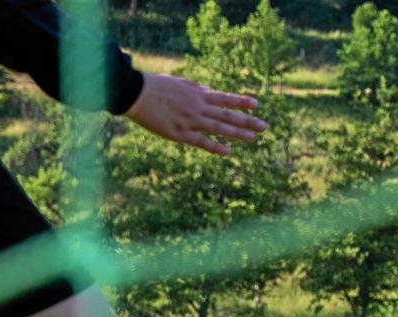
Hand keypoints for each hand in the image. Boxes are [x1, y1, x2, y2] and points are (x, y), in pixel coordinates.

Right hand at [125, 73, 266, 155]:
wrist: (133, 93)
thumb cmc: (154, 85)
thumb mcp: (179, 82)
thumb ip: (196, 88)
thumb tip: (209, 91)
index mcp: (197, 94)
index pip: (224, 98)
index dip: (241, 102)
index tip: (256, 105)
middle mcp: (197, 108)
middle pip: (226, 115)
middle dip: (246, 121)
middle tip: (264, 126)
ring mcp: (190, 121)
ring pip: (218, 128)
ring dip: (237, 134)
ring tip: (253, 139)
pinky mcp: (179, 133)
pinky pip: (200, 142)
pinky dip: (215, 147)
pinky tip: (227, 151)